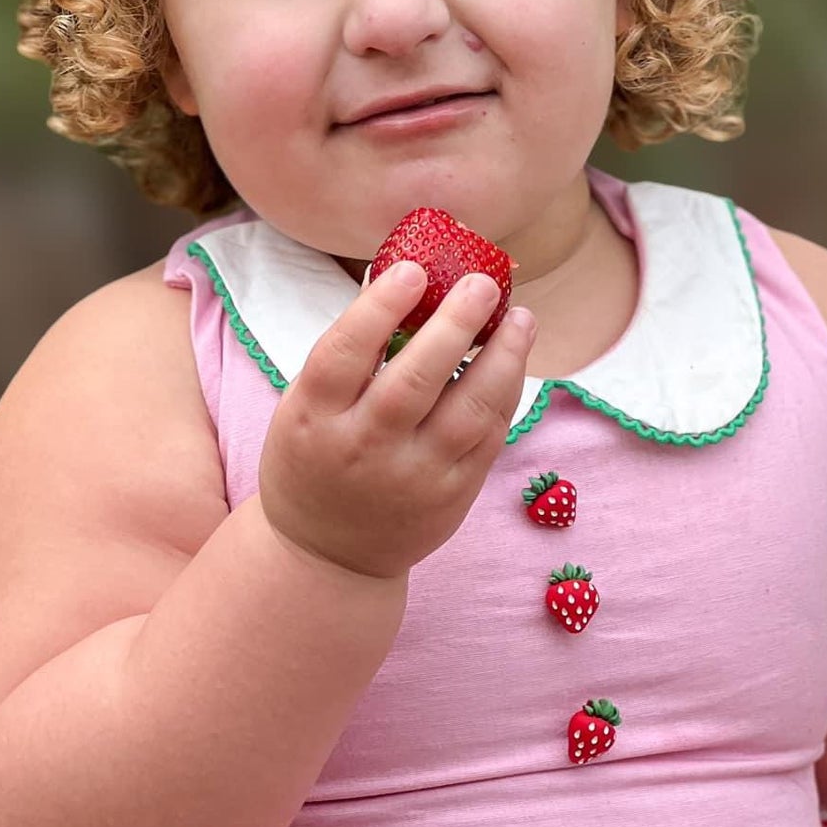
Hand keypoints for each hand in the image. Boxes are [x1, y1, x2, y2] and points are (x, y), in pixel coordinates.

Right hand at [258, 262, 534, 581]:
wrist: (327, 555)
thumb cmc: (315, 457)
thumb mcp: (304, 407)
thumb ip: (350, 353)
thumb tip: (399, 273)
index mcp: (313, 418)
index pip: (344, 354)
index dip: (379, 308)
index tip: (413, 270)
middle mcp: (362, 448)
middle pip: (415, 381)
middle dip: (455, 326)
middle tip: (483, 283)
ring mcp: (411, 477)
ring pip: (467, 411)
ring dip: (502, 358)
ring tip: (521, 318)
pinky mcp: (451, 497)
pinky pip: (488, 437)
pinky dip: (506, 393)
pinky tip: (515, 359)